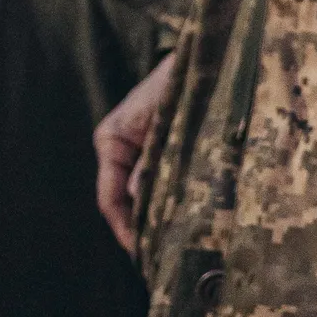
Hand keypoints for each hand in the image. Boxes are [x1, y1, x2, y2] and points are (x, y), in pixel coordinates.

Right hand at [95, 52, 175, 256]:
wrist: (207, 54)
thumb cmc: (181, 78)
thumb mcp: (166, 118)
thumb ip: (152, 157)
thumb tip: (138, 194)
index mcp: (111, 140)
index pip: (110, 197)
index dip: (124, 227)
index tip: (140, 251)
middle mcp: (120, 150)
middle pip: (126, 202)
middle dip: (142, 230)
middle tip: (161, 262)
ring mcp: (140, 151)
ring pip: (146, 196)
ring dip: (159, 219)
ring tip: (174, 250)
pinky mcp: (163, 150)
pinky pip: (162, 184)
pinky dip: (171, 202)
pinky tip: (187, 222)